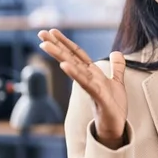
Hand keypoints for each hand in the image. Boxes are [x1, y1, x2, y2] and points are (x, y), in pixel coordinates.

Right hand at [37, 29, 127, 148]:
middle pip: (70, 58)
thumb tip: (117, 52)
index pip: (77, 54)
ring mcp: (91, 87)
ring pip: (73, 68)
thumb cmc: (114, 107)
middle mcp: (88, 78)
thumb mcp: (117, 83)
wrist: (116, 126)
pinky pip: (85, 83)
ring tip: (45, 45)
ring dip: (59, 56)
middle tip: (40, 33)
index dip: (65, 42)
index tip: (52, 31)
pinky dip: (75, 74)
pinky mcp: (98, 97)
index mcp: (92, 73)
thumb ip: (117, 68)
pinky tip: (65, 66)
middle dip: (56, 45)